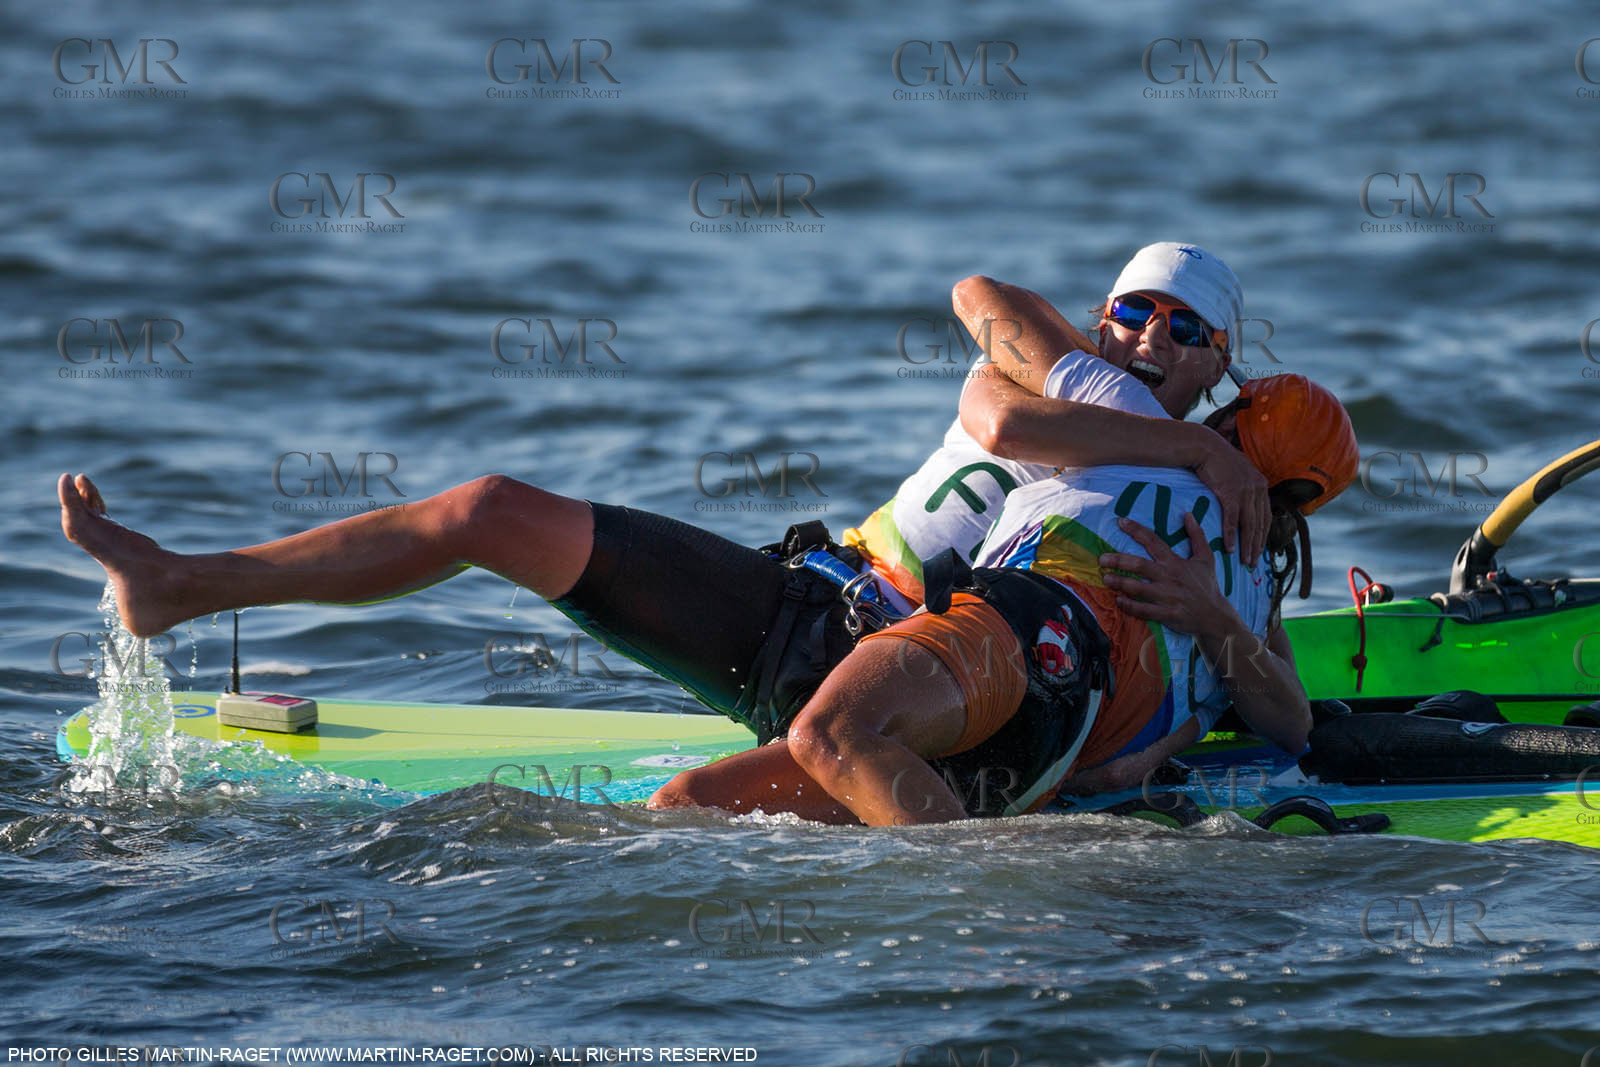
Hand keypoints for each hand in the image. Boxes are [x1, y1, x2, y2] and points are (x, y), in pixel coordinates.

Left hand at [1099, 513, 1231, 637]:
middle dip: (1119, 560)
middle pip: (1139, 565)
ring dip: (1120, 583)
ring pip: (1138, 588)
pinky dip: (1130, 606)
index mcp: (1176, 562)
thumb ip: (1197, 535)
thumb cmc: (1207, 585)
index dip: (1136, 530)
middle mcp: (1169, 577)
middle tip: (1102, 559)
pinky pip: (1144, 610)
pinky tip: (1119, 601)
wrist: (1215, 616)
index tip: (1121, 521)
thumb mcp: (1206, 558)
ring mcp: (1167, 597)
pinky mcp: (1166, 614)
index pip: (1154, 541)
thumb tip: (1188, 514)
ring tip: (1106, 578)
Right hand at [1190, 434, 1268, 567]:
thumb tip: (1242, 501)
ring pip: (1249, 525)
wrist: (1204, 447)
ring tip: (1244, 561)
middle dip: (1257, 546)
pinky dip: (1231, 535)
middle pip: (1260, 524)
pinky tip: (1229, 548)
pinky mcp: (1230, 493)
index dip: (1263, 536)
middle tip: (1253, 564)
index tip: (1259, 550)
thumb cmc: (1216, 460)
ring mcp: (1245, 491)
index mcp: (1261, 485)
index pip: (1266, 516)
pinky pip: (1232, 519)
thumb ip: (1244, 487)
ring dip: (1247, 546)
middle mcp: (1257, 489)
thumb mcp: (1237, 473)